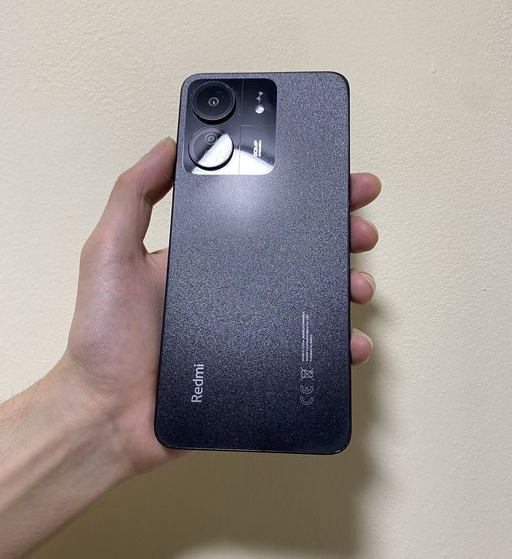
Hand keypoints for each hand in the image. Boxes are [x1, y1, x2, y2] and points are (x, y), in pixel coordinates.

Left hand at [61, 138, 379, 475]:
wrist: (111, 414)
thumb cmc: (105, 336)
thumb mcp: (111, 252)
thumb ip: (133, 195)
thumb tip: (169, 144)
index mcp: (205, 255)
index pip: (261, 214)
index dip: (299, 194)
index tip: (332, 178)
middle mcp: (234, 286)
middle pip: (298, 252)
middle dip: (337, 234)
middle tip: (360, 228)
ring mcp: (251, 325)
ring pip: (312, 298)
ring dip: (345, 285)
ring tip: (358, 285)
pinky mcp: (261, 363)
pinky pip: (309, 349)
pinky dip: (338, 343)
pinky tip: (352, 340)